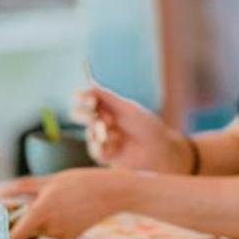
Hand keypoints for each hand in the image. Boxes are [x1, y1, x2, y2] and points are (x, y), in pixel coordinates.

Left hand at [3, 168, 135, 238]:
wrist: (112, 192)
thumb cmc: (79, 182)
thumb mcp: (49, 180)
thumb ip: (21, 187)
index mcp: (41, 211)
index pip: (15, 236)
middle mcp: (50, 227)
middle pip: (28, 228)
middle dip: (28, 219)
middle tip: (40, 203)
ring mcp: (61, 234)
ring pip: (41, 229)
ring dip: (44, 219)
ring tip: (62, 202)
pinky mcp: (70, 238)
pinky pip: (54, 232)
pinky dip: (56, 223)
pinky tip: (71, 211)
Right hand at [73, 85, 191, 173]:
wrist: (160, 150)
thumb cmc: (147, 126)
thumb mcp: (128, 108)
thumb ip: (107, 97)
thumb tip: (88, 83)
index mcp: (107, 107)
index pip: (86, 99)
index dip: (84, 98)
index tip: (90, 100)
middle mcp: (102, 121)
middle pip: (78, 114)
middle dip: (84, 115)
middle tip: (95, 118)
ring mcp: (102, 138)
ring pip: (89, 133)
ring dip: (102, 133)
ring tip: (118, 136)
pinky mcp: (104, 155)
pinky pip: (95, 149)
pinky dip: (104, 147)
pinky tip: (117, 147)